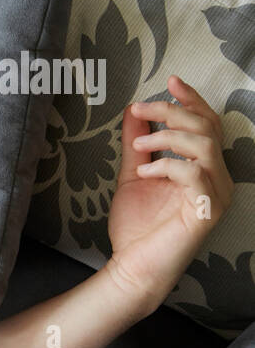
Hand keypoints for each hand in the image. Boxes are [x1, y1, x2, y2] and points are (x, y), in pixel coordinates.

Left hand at [105, 76, 232, 311]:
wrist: (133, 266)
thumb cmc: (137, 226)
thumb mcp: (133, 174)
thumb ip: (136, 144)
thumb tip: (133, 111)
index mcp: (202, 167)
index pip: (206, 124)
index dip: (191, 100)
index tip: (169, 81)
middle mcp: (215, 178)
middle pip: (207, 127)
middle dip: (172, 111)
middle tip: (140, 109)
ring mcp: (214, 194)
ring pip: (204, 145)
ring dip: (168, 136)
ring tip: (139, 147)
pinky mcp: (206, 211)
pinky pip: (194, 174)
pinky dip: (167, 165)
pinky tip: (145, 171)